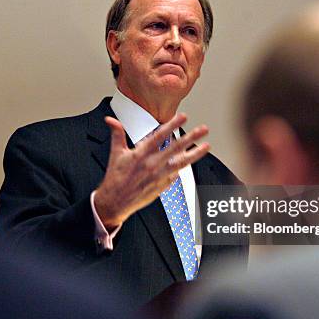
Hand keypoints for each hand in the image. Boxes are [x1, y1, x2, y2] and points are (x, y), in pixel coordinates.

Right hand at [94, 113, 209, 230]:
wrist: (115, 202)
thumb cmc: (115, 178)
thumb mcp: (115, 154)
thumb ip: (117, 134)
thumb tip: (111, 120)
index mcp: (140, 154)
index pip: (159, 136)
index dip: (172, 125)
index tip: (183, 117)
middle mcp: (152, 165)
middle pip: (176, 148)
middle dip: (191, 137)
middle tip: (203, 130)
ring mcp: (159, 176)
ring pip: (181, 163)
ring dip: (195, 154)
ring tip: (207, 146)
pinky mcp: (162, 186)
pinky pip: (176, 175)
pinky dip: (182, 167)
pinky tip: (188, 160)